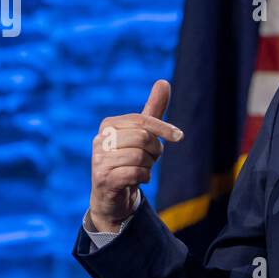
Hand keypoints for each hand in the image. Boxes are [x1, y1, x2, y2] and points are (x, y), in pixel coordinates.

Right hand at [88, 79, 183, 231]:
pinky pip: (136, 173)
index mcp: (109, 124)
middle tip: (150, 159)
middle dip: (155, 150)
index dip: (163, 128)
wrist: (112, 195)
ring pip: (140, 157)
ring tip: (141, 169)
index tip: (179, 136)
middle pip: (143, 138)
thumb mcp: (142, 134)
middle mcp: (100, 139)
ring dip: (149, 166)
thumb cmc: (129, 159)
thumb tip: (164, 82)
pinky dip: (144, 178)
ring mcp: (99, 159)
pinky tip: (138, 180)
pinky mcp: (103, 179)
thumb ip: (153, 110)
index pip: (142, 120)